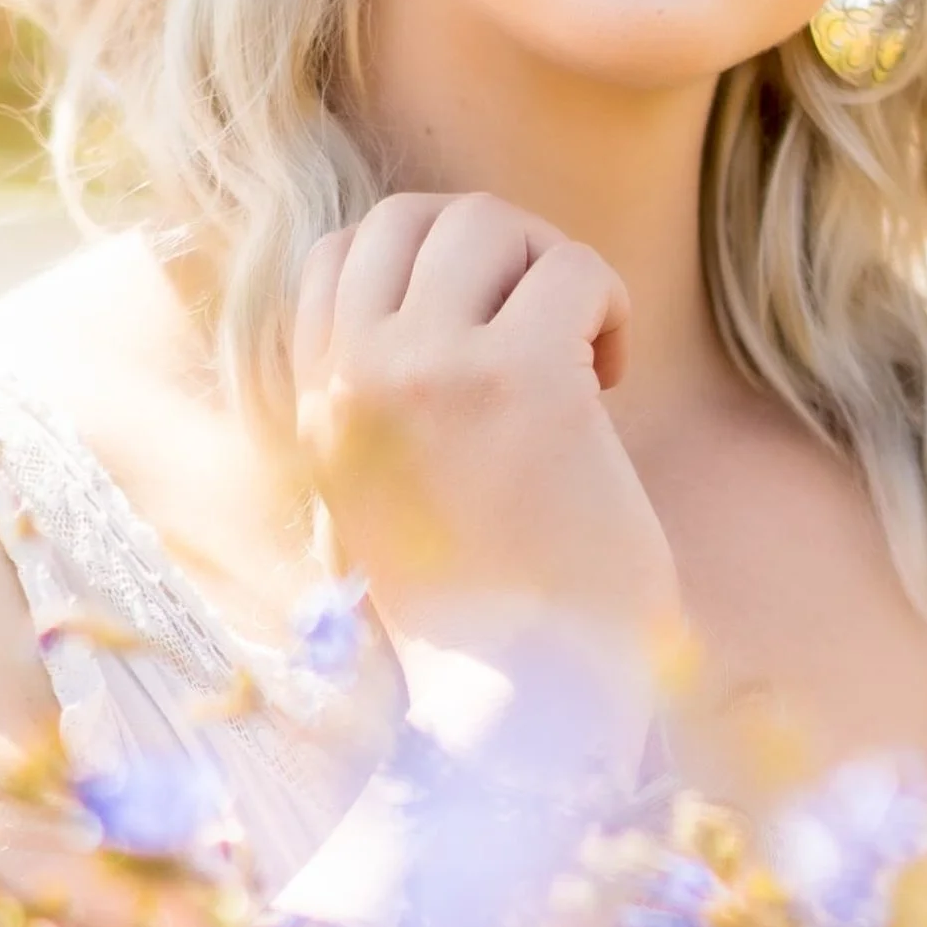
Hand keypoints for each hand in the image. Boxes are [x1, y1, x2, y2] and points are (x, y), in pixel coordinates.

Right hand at [292, 192, 679, 658]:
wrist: (524, 710)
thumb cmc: (486, 613)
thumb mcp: (393, 489)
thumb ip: (392, 394)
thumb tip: (455, 282)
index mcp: (315, 408)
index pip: (334, 254)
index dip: (422, 265)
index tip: (481, 330)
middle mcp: (356, 378)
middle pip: (414, 215)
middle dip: (496, 251)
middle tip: (545, 329)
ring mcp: (433, 371)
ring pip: (490, 221)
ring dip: (552, 270)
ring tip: (580, 355)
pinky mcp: (524, 380)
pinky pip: (577, 272)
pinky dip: (609, 309)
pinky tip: (611, 384)